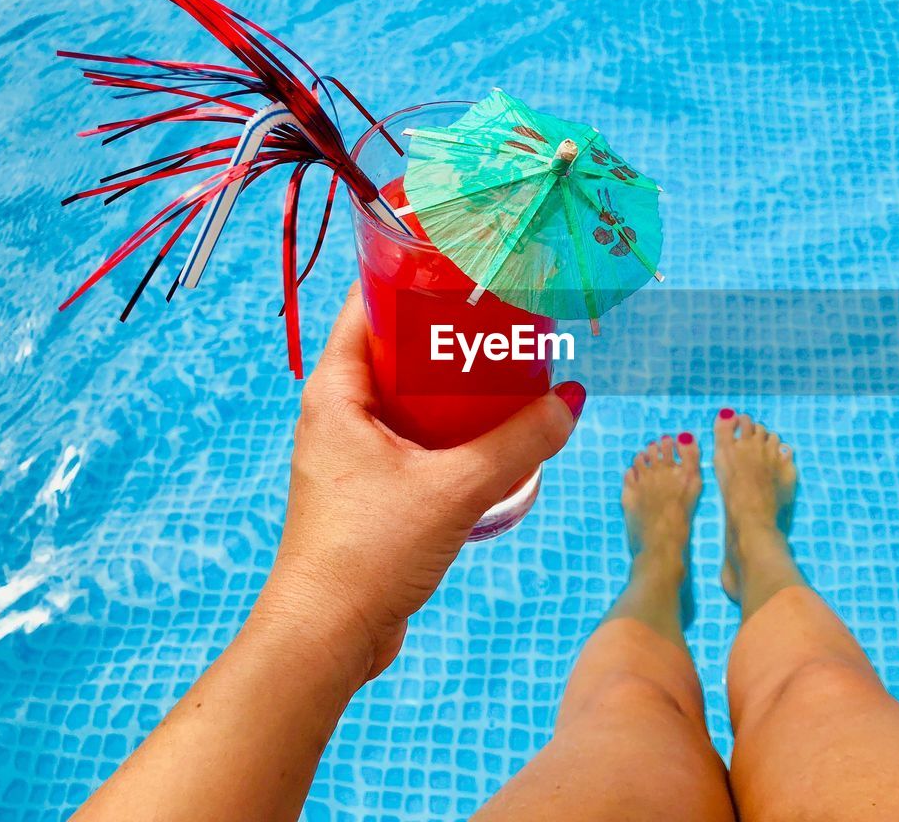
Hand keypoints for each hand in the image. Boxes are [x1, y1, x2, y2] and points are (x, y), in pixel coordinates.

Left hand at [254, 283, 584, 683]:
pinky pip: (415, 438)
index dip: (412, 275)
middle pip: (396, 348)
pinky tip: (495, 433)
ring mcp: (352, 453)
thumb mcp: (454, 488)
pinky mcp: (370, 488)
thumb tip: (571, 404)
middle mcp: (338, 413)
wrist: (328, 636)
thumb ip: (517, 443)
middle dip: (448, 332)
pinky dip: (451, 428)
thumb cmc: (369, 552)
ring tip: (510, 370)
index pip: (368, 305)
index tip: (465, 262)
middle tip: (505, 318)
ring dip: (455, 385)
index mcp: (336, 392)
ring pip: (409, 397)